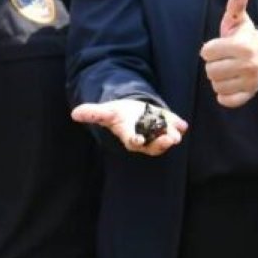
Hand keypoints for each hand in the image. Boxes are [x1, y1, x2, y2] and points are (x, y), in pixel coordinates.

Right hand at [70, 98, 187, 155]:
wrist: (133, 111)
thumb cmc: (118, 114)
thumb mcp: (106, 112)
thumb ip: (93, 113)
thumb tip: (74, 113)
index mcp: (130, 135)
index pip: (133, 141)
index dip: (136, 140)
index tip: (139, 140)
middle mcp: (146, 138)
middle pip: (153, 146)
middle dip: (160, 143)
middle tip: (168, 140)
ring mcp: (158, 133)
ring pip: (166, 139)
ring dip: (172, 136)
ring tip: (176, 134)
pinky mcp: (168, 125)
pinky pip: (175, 127)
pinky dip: (179, 126)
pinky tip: (182, 124)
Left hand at [199, 0, 257, 107]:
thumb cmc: (244, 36)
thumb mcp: (237, 19)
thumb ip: (237, 2)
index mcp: (242, 46)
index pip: (206, 52)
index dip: (209, 49)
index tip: (219, 46)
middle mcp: (248, 65)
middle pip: (210, 70)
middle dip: (213, 64)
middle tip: (224, 59)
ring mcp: (249, 81)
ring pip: (216, 85)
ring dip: (218, 79)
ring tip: (228, 70)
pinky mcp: (249, 94)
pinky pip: (227, 100)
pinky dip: (224, 95)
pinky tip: (229, 84)